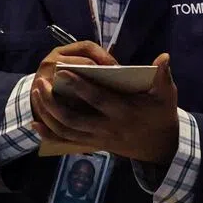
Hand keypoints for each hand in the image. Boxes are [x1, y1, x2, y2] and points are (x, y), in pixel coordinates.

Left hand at [32, 51, 179, 166]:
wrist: (160, 145)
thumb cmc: (161, 115)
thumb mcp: (167, 96)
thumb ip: (163, 77)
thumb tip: (164, 57)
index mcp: (124, 112)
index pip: (98, 99)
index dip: (80, 86)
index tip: (63, 71)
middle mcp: (108, 128)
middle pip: (74, 118)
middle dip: (54, 102)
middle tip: (41, 82)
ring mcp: (98, 138)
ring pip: (67, 130)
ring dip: (48, 114)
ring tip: (37, 93)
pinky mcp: (94, 143)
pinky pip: (67, 141)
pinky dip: (50, 133)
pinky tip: (36, 124)